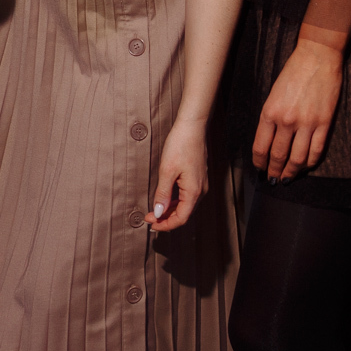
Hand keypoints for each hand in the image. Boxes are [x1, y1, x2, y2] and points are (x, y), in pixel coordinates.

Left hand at [151, 116, 208, 231]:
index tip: (152, 223)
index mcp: (194, 191)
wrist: (192, 127)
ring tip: (155, 210)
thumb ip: (162, 194)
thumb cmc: (181, 145)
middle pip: (184, 213)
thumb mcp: (167, 171)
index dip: (166, 224)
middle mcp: (200, 190)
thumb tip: (158, 212)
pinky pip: (187, 196)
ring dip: (170, 210)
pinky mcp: (198, 178)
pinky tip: (166, 199)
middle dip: (166, 218)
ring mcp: (200, 184)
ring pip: (186, 205)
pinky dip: (176, 201)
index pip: (181, 218)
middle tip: (150, 217)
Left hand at [252, 31, 343, 181]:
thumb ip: (271, 119)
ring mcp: (307, 123)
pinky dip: (310, 163)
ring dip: (291, 173)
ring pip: (297, 160)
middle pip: (278, 157)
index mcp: (269, 112)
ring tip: (287, 179)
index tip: (260, 169)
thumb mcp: (273, 95)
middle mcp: (286, 121)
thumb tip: (269, 143)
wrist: (317, 58)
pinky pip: (316, 151)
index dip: (259, 163)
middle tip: (273, 179)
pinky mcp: (324, 123)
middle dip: (274, 172)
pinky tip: (305, 167)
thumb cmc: (293, 73)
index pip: (260, 147)